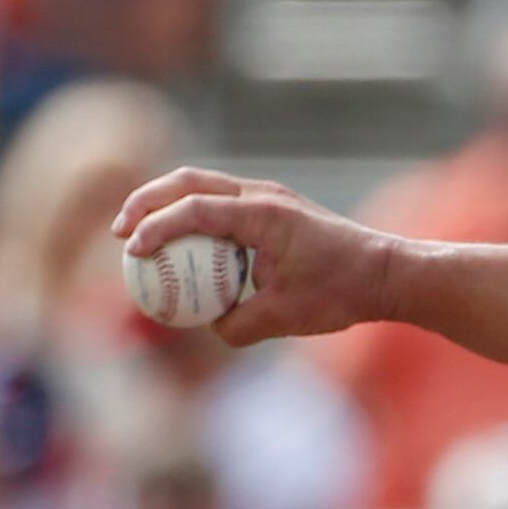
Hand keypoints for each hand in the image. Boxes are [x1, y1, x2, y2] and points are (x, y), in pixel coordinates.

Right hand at [111, 168, 402, 348]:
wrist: (386, 273)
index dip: (156, 228)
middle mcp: (262, 195)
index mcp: (263, 214)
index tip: (132, 252)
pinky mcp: (272, 207)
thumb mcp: (287, 318)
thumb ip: (240, 325)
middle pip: (187, 182)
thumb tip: (209, 326)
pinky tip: (182, 247)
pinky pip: (221, 204)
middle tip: (121, 233)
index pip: (194, 210)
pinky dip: (194, 216)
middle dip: (146, 202)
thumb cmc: (342, 292)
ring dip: (167, 204)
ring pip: (202, 186)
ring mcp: (267, 196)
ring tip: (140, 235)